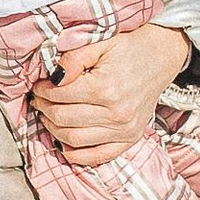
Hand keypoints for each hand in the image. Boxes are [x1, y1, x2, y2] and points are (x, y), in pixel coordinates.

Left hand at [27, 20, 189, 169]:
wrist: (161, 58)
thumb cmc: (128, 49)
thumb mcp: (100, 44)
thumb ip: (74, 59)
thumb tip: (52, 78)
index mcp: (106, 88)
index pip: (60, 96)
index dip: (42, 91)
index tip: (38, 85)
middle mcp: (116, 114)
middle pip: (63, 119)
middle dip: (45, 108)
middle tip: (39, 99)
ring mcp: (125, 130)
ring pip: (74, 139)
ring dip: (54, 129)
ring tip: (48, 115)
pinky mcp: (130, 139)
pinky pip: (98, 155)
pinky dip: (77, 154)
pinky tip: (64, 143)